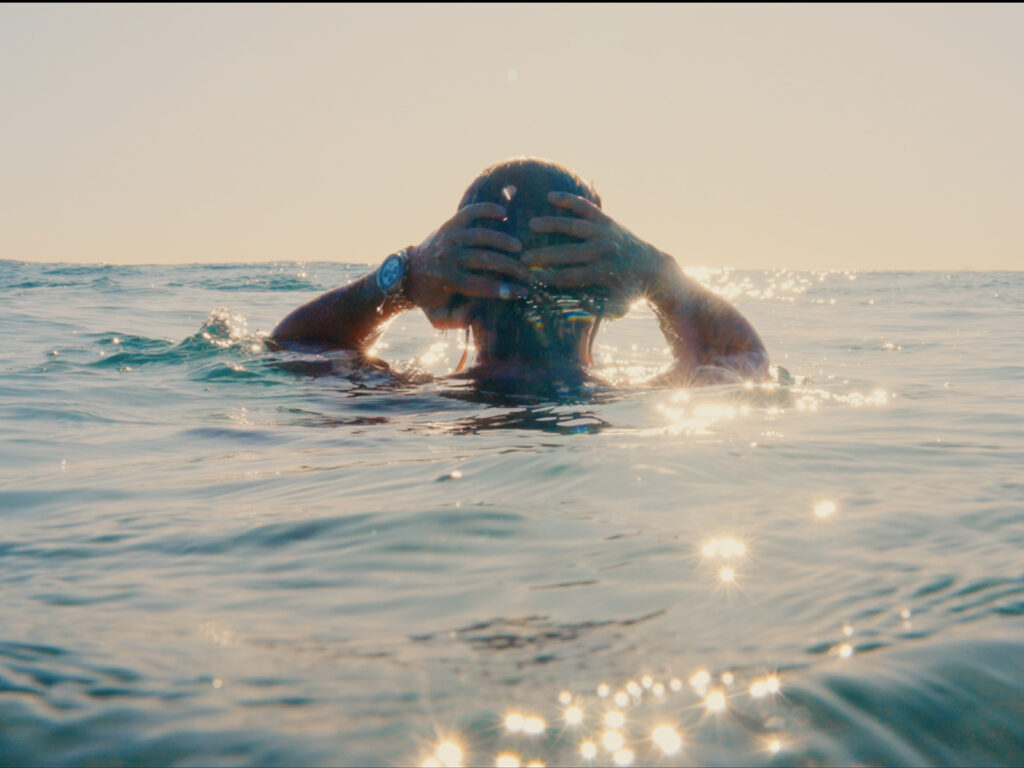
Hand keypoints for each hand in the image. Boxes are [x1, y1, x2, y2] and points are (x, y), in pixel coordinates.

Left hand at [406, 203, 535, 328]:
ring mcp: (448, 237)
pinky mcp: (450, 224)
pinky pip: (470, 212)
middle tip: (529, 272)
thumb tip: (474, 314)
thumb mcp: (439, 316)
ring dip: (503, 240)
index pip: (480, 285)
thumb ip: (456, 320)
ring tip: (520, 248)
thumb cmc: (430, 298)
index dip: (504, 289)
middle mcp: (447, 256)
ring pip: (481, 235)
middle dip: (511, 267)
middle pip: (485, 260)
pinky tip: (505, 214)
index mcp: (446, 280)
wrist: (408, 272)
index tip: (523, 292)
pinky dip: (487, 210)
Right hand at [521, 192, 668, 309]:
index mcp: (603, 274)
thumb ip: (594, 310)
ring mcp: (605, 233)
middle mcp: (603, 251)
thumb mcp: (615, 306)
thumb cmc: (629, 292)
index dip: (549, 277)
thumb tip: (567, 312)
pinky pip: (586, 207)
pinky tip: (550, 196)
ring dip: (552, 224)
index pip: (570, 277)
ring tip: (531, 224)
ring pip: (575, 226)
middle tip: (522, 256)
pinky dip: (569, 200)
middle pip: (568, 253)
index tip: (529, 278)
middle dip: (544, 254)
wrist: (653, 269)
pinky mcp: (606, 220)